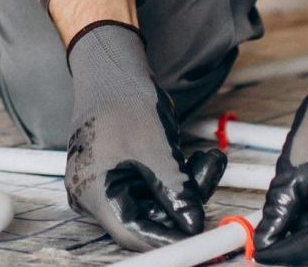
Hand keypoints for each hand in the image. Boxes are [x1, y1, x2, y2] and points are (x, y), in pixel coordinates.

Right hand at [61, 21, 227, 248]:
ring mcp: (106, 183)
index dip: (166, 239)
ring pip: (153, 201)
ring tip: (211, 161)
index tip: (197, 239)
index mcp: (94, 191)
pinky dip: (176, 175)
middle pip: (145, 217)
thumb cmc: (122, 100)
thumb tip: (193, 223)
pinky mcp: (120, 174)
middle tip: (213, 190)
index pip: (132, 233)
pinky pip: (151, 185)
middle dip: (183, 204)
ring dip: (185, 186)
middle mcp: (95, 193)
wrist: (111, 68)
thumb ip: (176, 192)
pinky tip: (202, 159)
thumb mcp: (157, 150)